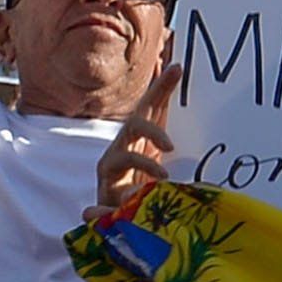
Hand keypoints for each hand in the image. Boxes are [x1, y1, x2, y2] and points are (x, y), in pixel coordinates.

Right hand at [90, 64, 183, 218]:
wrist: (117, 214)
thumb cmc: (141, 176)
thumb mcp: (159, 150)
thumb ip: (167, 121)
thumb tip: (175, 71)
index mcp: (137, 139)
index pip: (150, 107)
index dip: (161, 88)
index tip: (176, 67)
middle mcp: (121, 150)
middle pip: (133, 127)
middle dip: (152, 129)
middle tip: (171, 145)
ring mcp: (110, 173)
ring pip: (120, 159)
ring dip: (144, 165)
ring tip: (165, 176)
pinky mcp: (105, 199)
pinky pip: (110, 197)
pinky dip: (116, 203)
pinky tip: (130, 202)